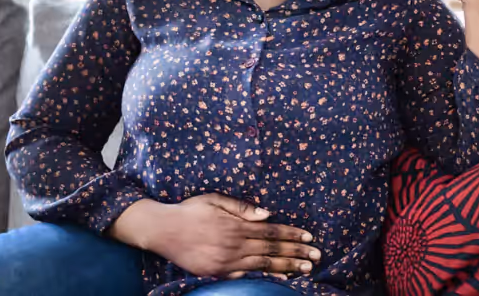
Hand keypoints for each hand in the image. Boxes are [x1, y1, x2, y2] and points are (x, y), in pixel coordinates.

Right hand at [110, 194, 319, 278]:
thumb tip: (268, 214)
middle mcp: (234, 245)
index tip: (309, 238)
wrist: (161, 230)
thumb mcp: (215, 199)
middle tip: (316, 257)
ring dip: (286, 267)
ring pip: (263, 266)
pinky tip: (279, 277)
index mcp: (236, 225)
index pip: (271, 232)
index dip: (292, 235)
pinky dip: (264, 277)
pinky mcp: (217, 273)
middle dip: (296, 253)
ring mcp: (226, 262)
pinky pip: (245, 276)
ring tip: (305, 269)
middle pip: (272, 250)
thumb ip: (242, 208)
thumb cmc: (189, 211)